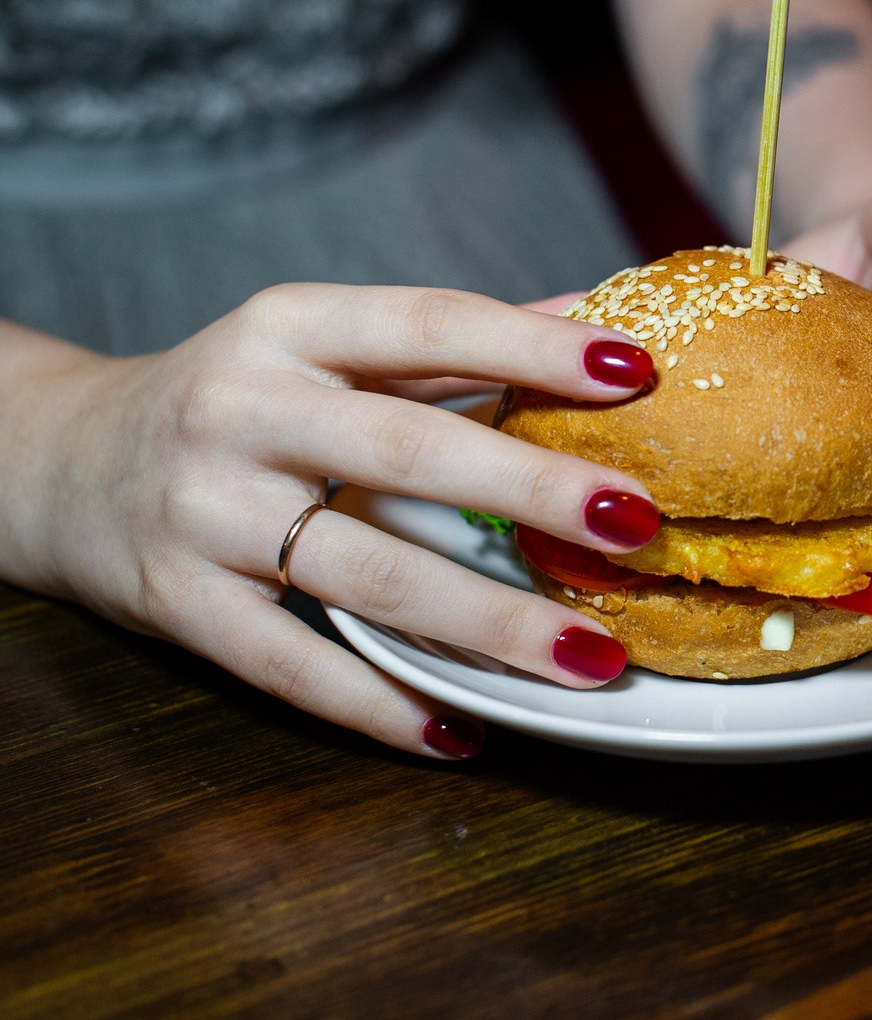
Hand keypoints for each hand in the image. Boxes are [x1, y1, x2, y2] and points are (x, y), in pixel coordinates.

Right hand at [0, 286, 669, 759]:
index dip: (534, 347)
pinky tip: (461, 729)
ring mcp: (205, 511)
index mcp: (292, 328)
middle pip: (408, 451)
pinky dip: (380, 702)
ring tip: (590, 655)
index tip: (638, 371)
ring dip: (488, 621)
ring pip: (367, 574)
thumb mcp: (320, 344)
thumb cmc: (235, 400)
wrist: (57, 462)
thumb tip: (591, 318)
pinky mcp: (177, 603)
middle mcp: (243, 409)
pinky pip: (292, 666)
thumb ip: (448, 344)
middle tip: (638, 522)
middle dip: (532, 491)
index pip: (430, 323)